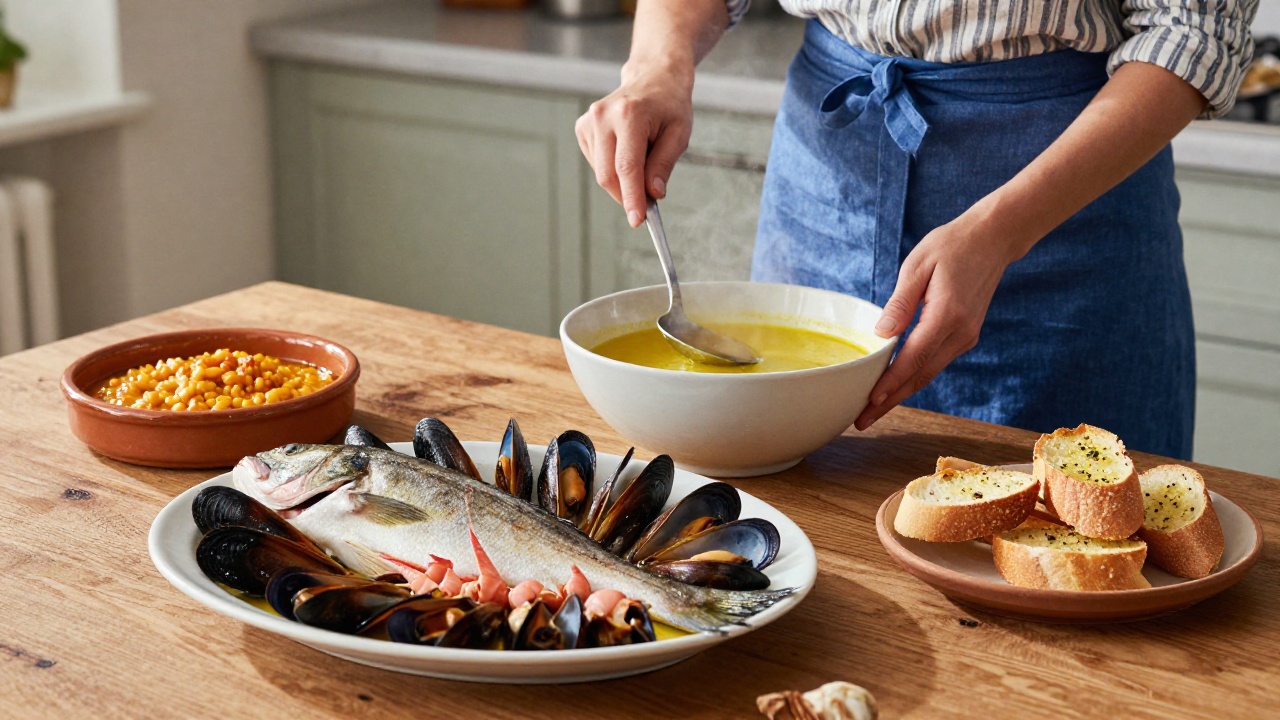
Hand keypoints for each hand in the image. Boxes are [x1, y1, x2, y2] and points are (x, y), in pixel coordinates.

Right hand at [575, 61, 693, 227]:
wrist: (653, 78)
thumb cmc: (669, 105)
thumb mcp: (679, 134)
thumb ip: (663, 165)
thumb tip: (652, 194)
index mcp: (629, 115)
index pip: (627, 167)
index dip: (631, 198)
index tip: (637, 220)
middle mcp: (603, 116)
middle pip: (608, 174)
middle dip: (626, 195)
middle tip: (647, 204)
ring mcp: (588, 121)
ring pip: (601, 172)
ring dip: (622, 181)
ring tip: (643, 158)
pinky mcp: (582, 128)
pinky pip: (596, 164)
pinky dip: (613, 169)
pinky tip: (627, 151)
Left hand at [854, 212, 1027, 429]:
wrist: (993, 239)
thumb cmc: (951, 246)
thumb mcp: (917, 266)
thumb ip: (900, 304)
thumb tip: (880, 335)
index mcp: (946, 315)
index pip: (913, 359)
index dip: (890, 383)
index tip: (870, 402)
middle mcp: (960, 333)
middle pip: (920, 376)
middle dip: (890, 401)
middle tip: (862, 420)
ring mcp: (966, 337)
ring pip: (928, 373)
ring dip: (901, 393)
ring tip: (872, 409)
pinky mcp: (966, 336)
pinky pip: (935, 362)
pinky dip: (914, 376)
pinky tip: (894, 385)